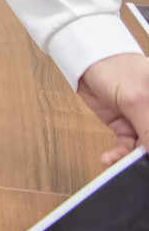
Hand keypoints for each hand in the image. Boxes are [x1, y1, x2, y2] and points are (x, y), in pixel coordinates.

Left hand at [77, 51, 148, 165]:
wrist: (86, 61)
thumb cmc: (117, 68)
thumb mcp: (138, 99)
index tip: (147, 160)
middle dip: (147, 156)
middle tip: (139, 168)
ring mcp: (143, 121)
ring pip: (144, 148)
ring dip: (131, 160)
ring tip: (121, 166)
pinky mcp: (126, 126)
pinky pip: (127, 147)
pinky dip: (118, 155)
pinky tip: (109, 159)